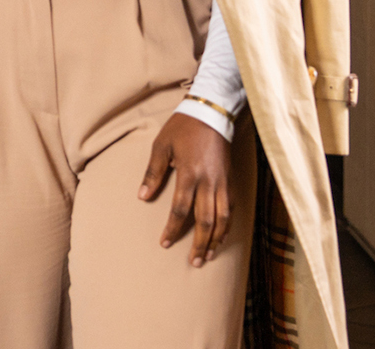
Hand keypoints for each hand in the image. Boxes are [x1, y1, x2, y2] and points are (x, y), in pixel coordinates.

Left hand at [139, 112, 233, 266]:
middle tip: (193, 262)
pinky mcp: (231, 180)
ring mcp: (223, 182)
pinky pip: (231, 209)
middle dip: (199, 244)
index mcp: (189, 174)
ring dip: (215, 240)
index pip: (181, 210)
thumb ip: (153, 173)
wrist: (212, 111)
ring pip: (222, 219)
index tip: (164, 243)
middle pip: (205, 221)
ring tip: (208, 256)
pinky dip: (227, 226)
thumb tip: (142, 197)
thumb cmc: (183, 127)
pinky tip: (222, 236)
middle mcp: (209, 182)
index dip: (172, 229)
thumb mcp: (161, 146)